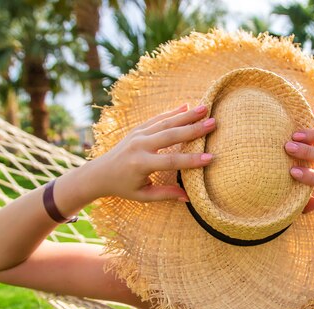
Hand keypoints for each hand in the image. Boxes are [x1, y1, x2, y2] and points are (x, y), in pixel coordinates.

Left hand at [83, 104, 215, 201]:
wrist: (99, 173)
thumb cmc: (123, 187)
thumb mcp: (143, 196)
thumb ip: (165, 194)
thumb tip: (189, 197)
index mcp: (141, 164)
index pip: (171, 161)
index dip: (192, 160)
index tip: (211, 158)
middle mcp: (139, 146)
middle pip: (170, 135)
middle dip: (193, 129)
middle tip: (213, 123)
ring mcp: (137, 135)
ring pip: (165, 123)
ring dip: (186, 115)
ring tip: (205, 109)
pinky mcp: (137, 129)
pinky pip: (157, 119)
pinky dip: (172, 112)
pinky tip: (186, 106)